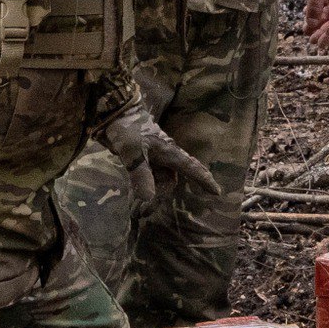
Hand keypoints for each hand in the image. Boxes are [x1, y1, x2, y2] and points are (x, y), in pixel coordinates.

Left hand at [97, 97, 219, 204]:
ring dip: (148, 196)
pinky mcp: (141, 158)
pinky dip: (141, 189)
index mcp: (168, 152)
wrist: (112, 114)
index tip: (216, 193)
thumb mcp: (132, 151)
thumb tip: (149, 199)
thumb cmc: (127, 128)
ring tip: (134, 211)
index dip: (204, 180)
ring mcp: (153, 158)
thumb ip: (140, 174)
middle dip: (158, 199)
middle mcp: (164, 156)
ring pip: (157, 182)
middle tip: (141, 213)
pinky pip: (147, 178)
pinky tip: (132, 199)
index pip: (192, 167)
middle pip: (169, 182)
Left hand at [303, 0, 328, 50]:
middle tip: (310, 40)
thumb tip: (310, 24)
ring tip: (306, 28)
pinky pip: (325, 3)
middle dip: (321, 30)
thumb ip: (314, 6)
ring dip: (318, 21)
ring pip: (328, 12)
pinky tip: (307, 12)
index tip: (319, 46)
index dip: (328, 36)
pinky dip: (317, 10)